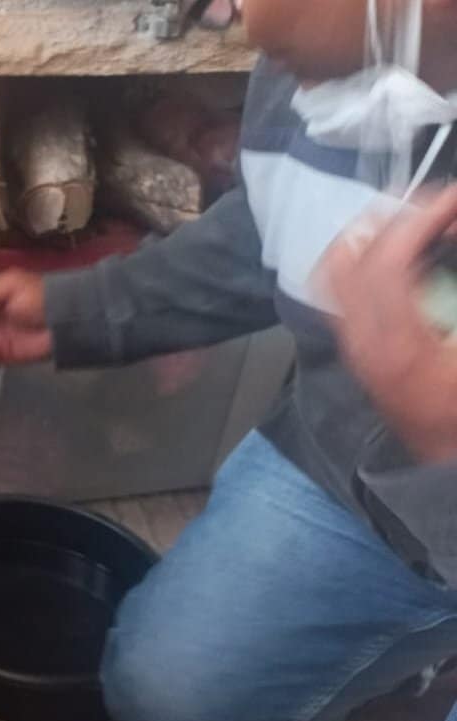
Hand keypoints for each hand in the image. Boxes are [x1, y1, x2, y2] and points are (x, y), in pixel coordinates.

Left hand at [319, 186, 456, 461]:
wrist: (450, 460)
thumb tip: (452, 231)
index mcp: (398, 343)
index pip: (385, 261)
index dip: (420, 219)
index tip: (452, 198)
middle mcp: (361, 342)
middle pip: (346, 259)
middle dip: (389, 219)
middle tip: (433, 205)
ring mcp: (352, 346)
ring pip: (336, 271)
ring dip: (374, 236)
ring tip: (419, 222)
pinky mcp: (356, 349)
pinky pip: (343, 290)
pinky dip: (367, 260)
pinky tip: (405, 253)